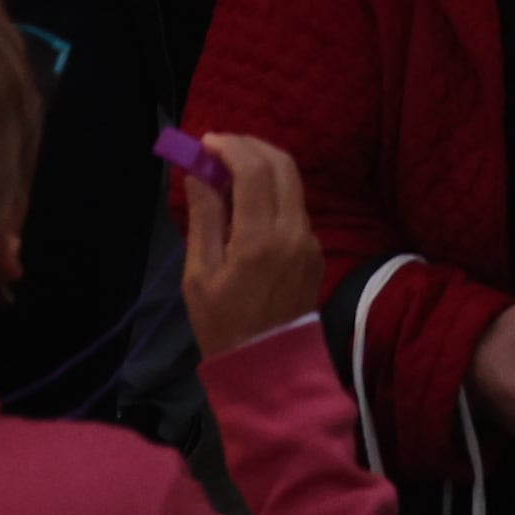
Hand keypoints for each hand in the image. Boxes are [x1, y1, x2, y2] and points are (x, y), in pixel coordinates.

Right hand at [171, 132, 326, 356]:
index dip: (229, 146)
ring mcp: (310, 240)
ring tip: (228, 172)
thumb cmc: (223, 327)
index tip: (204, 142)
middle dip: (249, 146)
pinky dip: (273, 190)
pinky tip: (249, 202)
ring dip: (263, 166)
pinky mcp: (316, 251)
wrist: (269, 371)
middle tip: (218, 148)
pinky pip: (295, 206)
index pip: (254, 169)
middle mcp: (294, 231)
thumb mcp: (200, 276)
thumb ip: (203, 218)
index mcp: (261, 238)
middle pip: (281, 164)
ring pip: (293, 183)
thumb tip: (199, 172)